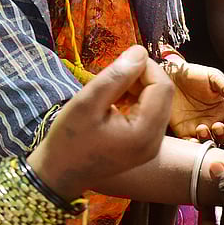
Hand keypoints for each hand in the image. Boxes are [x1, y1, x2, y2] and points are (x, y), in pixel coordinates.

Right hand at [29, 46, 172, 198]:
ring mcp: (152, 145)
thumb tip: (140, 51)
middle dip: (142, 77)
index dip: (144, 67)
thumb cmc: (68, 139)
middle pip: (163, 93)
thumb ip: (116, 76)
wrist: (59, 173)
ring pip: (158, 101)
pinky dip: (136, 100)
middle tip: (111, 77)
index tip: (118, 64)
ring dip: (138, 88)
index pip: (162, 86)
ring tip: (110, 90)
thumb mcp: (87, 102)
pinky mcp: (145, 145)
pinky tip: (114, 102)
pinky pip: (150, 113)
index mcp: (144, 133)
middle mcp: (155, 141)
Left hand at [165, 59, 223, 141]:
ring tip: (201, 128)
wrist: (172, 76)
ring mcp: (199, 127)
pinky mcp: (184, 131)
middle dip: (223, 135)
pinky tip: (193, 138)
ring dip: (208, 139)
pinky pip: (191, 144)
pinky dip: (194, 146)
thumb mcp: (214, 77)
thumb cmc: (194, 75)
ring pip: (210, 142)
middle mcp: (213, 121)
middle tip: (217, 126)